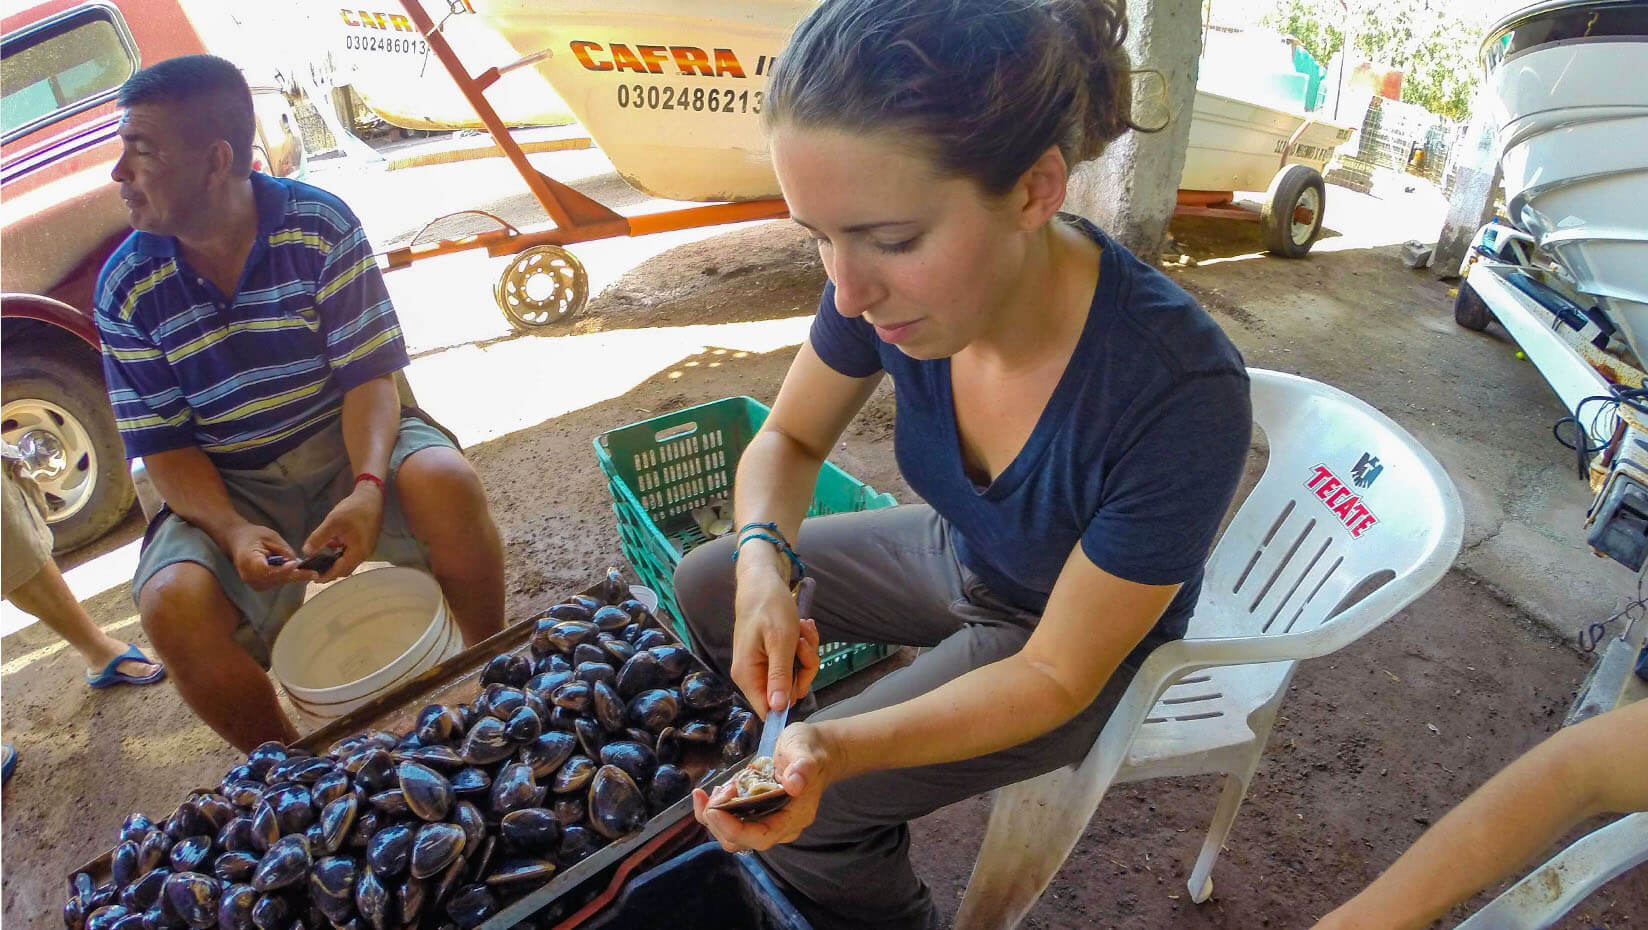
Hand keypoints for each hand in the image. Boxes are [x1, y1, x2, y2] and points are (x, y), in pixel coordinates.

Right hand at [225, 523, 315, 590]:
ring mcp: (253, 583)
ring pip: (278, 582)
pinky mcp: (259, 585)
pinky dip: (287, 576)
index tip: (297, 564)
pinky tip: (296, 570)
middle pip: (276, 579)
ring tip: (308, 571)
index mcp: (248, 561)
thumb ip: (284, 551)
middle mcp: (249, 576)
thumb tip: (298, 563)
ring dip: (292, 576)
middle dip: (295, 575)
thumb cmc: (253, 536)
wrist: (238, 541)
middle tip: (313, 573)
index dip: (283, 569)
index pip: (267, 571)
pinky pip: (276, 582)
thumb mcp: (270, 537)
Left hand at [303, 483, 383, 582]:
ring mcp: (367, 548)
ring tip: (321, 559)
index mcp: (358, 552)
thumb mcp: (333, 522)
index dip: (327, 575)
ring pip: (349, 561)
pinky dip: (341, 554)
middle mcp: (365, 553)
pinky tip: (332, 545)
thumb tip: (306, 552)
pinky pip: (352, 553)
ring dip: (335, 562)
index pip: (340, 570)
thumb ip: (319, 538)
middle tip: (315, 570)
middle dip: (331, 571)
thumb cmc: (353, 509)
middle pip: (346, 568)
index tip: (314, 578)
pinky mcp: (366, 542)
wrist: (371, 496)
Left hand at [692, 721, 836, 851]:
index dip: (734, 829)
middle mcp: (781, 826)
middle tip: (718, 790)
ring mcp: (768, 821)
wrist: (816, 752)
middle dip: (719, 820)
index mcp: (795, 817)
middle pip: (740, 840)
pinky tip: (718, 790)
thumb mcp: (807, 751)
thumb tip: (795, 784)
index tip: (714, 808)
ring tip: (718, 788)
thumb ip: (803, 766)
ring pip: (732, 834)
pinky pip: (732, 822)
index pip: (761, 837)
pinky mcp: (758, 814)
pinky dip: (718, 810)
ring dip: (715, 816)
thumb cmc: (812, 751)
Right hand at [731, 571, 821, 717]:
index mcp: (748, 675)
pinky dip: (803, 645)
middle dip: (804, 667)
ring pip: (796, 674)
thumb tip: (778, 710)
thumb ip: (780, 676)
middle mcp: (752, 674)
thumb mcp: (781, 642)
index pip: (768, 710)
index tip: (801, 674)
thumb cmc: (770, 607)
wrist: (763, 581)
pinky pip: (794, 661)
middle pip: (788, 692)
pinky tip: (802, 628)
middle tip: (803, 644)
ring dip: (806, 652)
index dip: (789, 700)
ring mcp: (762, 665)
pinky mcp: (771, 656)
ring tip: (802, 629)